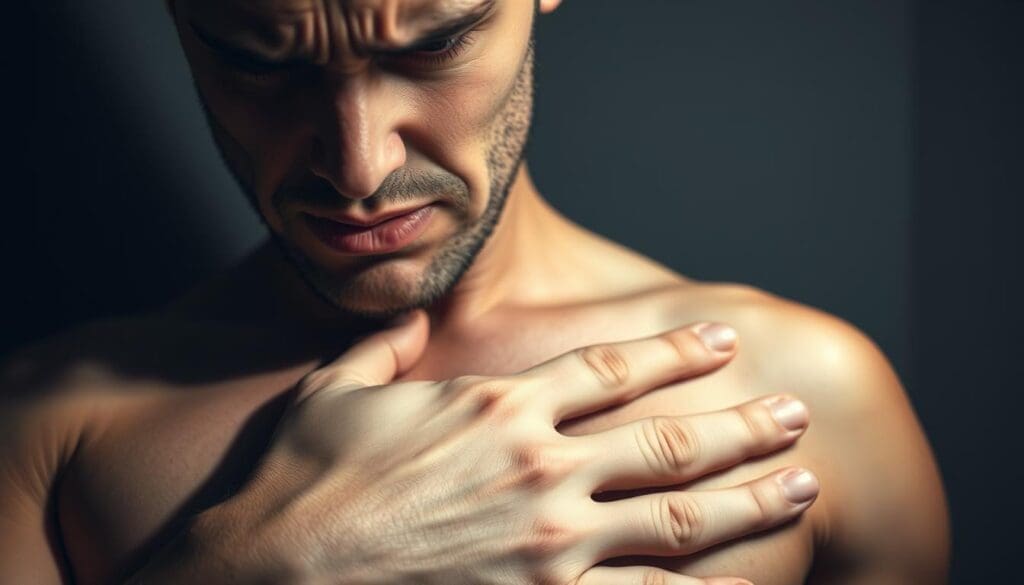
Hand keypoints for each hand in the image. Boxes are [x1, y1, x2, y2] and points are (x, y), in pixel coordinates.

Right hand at [200, 312, 816, 584]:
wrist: (266, 579)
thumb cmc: (297, 485)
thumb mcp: (332, 392)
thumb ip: (384, 346)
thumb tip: (410, 313)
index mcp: (496, 407)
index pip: (611, 368)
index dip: (675, 351)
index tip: (722, 340)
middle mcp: (538, 469)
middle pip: (668, 441)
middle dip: (742, 426)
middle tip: (796, 417)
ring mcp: (547, 546)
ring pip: (677, 522)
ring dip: (747, 503)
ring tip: (801, 491)